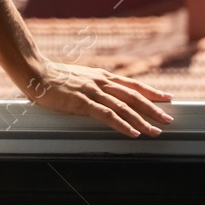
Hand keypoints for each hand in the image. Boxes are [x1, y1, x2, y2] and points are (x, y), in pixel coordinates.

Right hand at [19, 60, 173, 136]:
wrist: (35, 72)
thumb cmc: (54, 78)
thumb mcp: (80, 78)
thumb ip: (94, 85)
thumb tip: (105, 94)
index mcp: (102, 76)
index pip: (132, 84)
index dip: (151, 92)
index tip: (167, 98)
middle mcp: (101, 82)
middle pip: (134, 96)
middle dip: (154, 108)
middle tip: (169, 119)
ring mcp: (93, 92)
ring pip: (124, 107)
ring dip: (142, 120)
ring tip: (156, 130)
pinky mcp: (82, 103)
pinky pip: (107, 115)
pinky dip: (122, 124)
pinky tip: (133, 132)